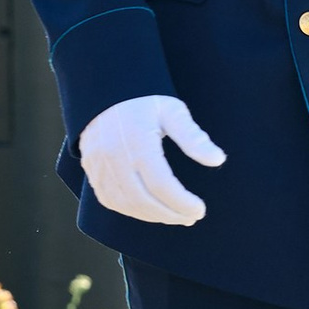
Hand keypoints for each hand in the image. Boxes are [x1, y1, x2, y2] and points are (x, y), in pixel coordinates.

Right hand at [78, 93, 224, 225]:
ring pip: (125, 203)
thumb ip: (193, 137)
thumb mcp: (173, 111)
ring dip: (152, 216)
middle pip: (143, 199)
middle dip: (170, 214)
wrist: (106, 90)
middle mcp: (114, 155)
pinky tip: (149, 210)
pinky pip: (109, 199)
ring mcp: (99, 164)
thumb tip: (217, 160)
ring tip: (174, 216)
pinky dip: (131, 210)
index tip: (200, 210)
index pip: (162, 184)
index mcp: (138, 140)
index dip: (182, 202)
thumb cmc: (144, 101)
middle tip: (190, 218)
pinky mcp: (91, 169)